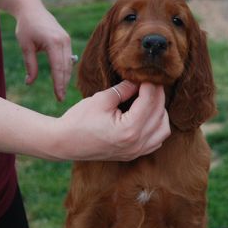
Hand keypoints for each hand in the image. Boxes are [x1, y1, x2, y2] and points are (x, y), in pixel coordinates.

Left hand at [15, 6, 71, 101]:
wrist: (32, 9)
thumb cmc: (26, 27)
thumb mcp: (25, 46)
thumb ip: (30, 65)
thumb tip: (29, 83)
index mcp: (54, 42)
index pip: (58, 68)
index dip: (59, 84)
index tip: (58, 97)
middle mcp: (64, 41)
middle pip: (66, 68)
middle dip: (63, 84)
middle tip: (60, 98)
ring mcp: (67, 40)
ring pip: (69, 64)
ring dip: (66, 77)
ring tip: (60, 91)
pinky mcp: (67, 40)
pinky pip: (68, 58)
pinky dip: (66, 69)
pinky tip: (62, 78)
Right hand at [54, 81, 170, 160]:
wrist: (64, 143)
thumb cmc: (79, 120)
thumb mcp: (101, 99)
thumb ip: (124, 89)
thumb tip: (138, 80)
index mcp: (129, 129)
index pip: (150, 100)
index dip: (150, 83)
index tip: (147, 73)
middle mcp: (137, 143)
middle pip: (159, 112)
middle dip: (157, 93)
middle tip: (149, 81)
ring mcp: (136, 151)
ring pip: (163, 128)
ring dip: (160, 110)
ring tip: (148, 97)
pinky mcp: (133, 154)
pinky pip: (156, 140)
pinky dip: (157, 126)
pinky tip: (148, 114)